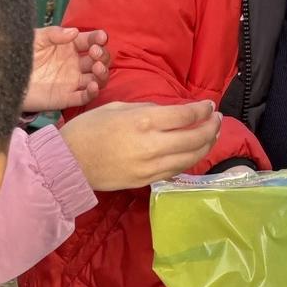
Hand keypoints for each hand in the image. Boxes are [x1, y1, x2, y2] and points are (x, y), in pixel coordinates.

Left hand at [25, 26, 110, 113]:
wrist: (5, 78)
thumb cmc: (21, 54)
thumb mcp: (36, 38)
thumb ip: (54, 33)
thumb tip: (74, 32)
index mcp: (69, 46)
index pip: (89, 41)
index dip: (98, 38)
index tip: (101, 37)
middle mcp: (74, 63)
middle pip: (98, 59)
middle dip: (102, 55)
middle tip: (94, 52)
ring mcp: (72, 81)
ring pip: (97, 78)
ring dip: (102, 72)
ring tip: (97, 68)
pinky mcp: (66, 97)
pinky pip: (84, 97)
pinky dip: (92, 93)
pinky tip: (92, 85)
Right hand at [64, 99, 220, 192]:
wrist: (69, 162)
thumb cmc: (89, 129)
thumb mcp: (118, 107)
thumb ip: (148, 109)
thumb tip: (171, 113)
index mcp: (144, 121)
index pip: (186, 116)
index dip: (202, 109)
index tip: (208, 105)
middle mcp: (152, 145)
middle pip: (195, 138)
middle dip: (211, 127)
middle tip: (217, 119)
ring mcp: (151, 167)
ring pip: (190, 158)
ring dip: (206, 146)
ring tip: (212, 135)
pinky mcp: (146, 181)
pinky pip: (175, 171)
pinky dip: (189, 160)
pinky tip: (194, 152)